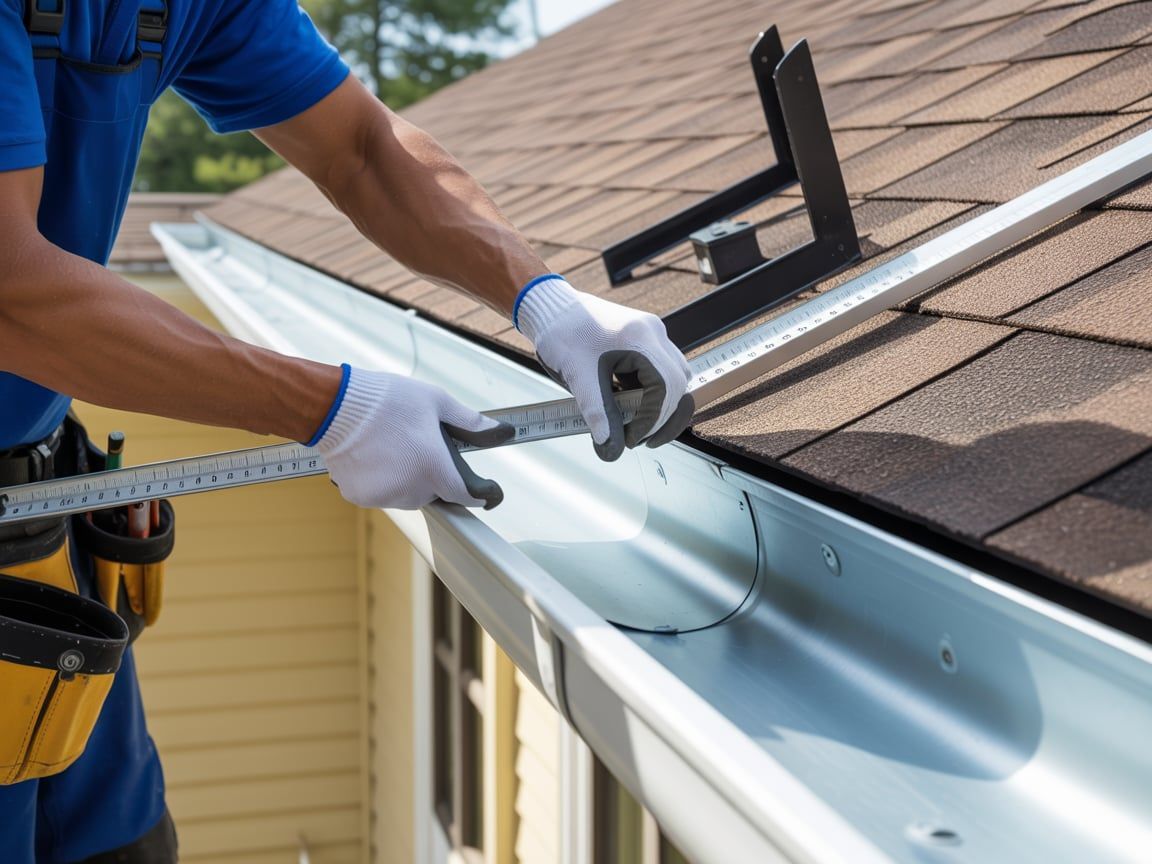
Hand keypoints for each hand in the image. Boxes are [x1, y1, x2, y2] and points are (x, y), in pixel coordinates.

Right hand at [311, 366, 512, 509]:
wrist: (336, 405)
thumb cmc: (389, 400)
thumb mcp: (436, 402)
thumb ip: (470, 422)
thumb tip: (501, 431)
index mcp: (434, 468)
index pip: (467, 495)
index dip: (481, 495)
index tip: (489, 493)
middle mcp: (411, 489)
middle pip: (435, 493)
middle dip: (435, 475)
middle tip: (421, 445)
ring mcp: (384, 496)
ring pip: (408, 495)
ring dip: (409, 479)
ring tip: (396, 447)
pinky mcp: (360, 497)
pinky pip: (382, 494)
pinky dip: (384, 481)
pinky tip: (376, 456)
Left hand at [516, 277, 692, 461]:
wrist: (551, 309)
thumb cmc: (562, 336)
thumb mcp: (578, 378)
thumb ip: (597, 414)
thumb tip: (611, 449)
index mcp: (640, 339)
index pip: (665, 388)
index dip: (652, 420)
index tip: (630, 439)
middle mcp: (653, 333)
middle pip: (678, 384)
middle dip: (663, 418)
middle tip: (637, 440)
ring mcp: (652, 334)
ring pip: (675, 378)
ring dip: (661, 407)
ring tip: (637, 428)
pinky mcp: (645, 340)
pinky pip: (662, 370)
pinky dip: (652, 394)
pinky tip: (630, 407)